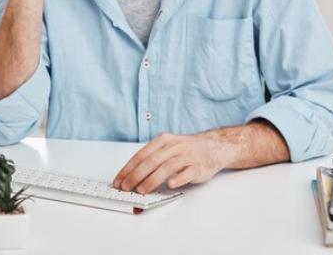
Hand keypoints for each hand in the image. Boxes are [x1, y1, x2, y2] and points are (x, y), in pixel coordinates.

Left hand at [112, 132, 230, 194]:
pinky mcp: (197, 167)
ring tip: (141, 190)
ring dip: (152, 180)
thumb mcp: (167, 146)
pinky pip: (186, 173)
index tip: (119, 180)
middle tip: (126, 187)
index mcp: (163, 140)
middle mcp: (173, 147)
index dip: (128, 169)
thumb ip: (152, 158)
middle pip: (151, 161)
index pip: (141, 155)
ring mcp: (186, 156)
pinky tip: (170, 185)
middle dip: (136, 175)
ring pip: (166, 168)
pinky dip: (178, 179)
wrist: (213, 147)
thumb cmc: (186, 149)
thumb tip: (131, 175)